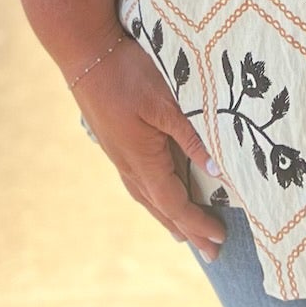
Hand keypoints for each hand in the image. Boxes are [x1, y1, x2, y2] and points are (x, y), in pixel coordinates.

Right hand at [72, 33, 226, 262]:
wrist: (85, 53)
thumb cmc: (127, 73)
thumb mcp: (165, 102)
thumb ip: (191, 136)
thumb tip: (216, 171)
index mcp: (142, 160)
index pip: (174, 203)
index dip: (198, 222)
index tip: (220, 238)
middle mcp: (128, 165)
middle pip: (162, 208)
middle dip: (187, 230)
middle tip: (211, 253)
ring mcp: (119, 155)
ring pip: (148, 197)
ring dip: (169, 217)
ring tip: (184, 234)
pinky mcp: (116, 142)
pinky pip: (139, 182)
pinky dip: (155, 198)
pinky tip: (157, 194)